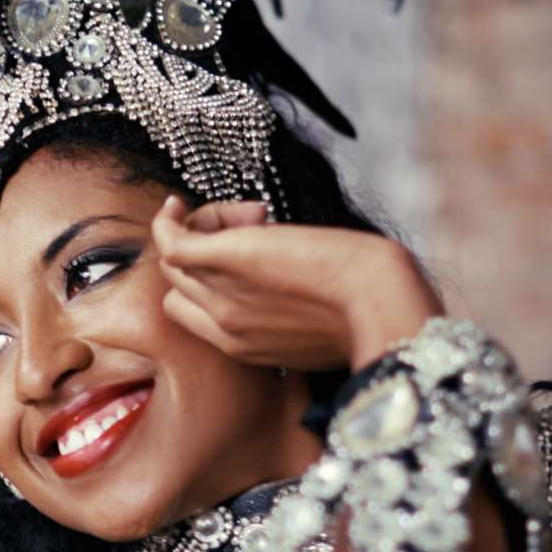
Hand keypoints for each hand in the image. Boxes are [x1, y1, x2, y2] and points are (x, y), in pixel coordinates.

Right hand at [150, 197, 443, 370]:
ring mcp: (222, 291)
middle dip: (199, 253)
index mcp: (243, 347)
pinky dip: (168, 221)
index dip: (203, 283)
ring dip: (200, 229)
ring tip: (249, 216)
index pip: (192, 315)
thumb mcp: (317, 329)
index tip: (235, 261)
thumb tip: (292, 293)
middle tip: (248, 227)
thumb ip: (287, 316)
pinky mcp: (228, 257)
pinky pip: (172, 240)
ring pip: (176, 257)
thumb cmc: (369, 309)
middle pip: (179, 284)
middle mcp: (224, 325)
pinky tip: (176, 205)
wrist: (383, 302)